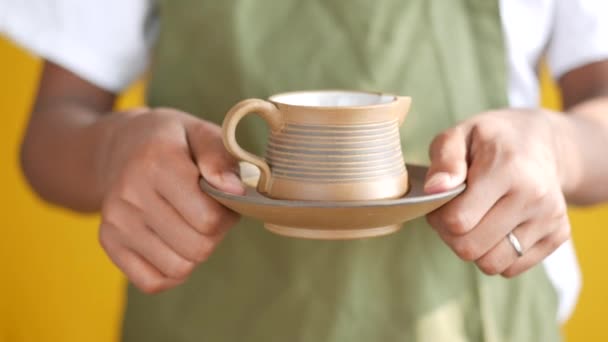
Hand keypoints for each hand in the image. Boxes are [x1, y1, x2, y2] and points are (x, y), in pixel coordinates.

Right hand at [97, 108, 243, 292]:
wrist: (120, 147)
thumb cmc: (172, 141)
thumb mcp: (200, 131)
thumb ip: (220, 157)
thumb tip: (235, 190)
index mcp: (156, 161)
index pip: (208, 218)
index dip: (228, 214)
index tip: (224, 198)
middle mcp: (130, 193)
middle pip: (197, 247)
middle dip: (215, 234)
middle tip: (210, 213)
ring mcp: (116, 221)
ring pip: (178, 268)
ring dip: (194, 252)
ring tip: (190, 224)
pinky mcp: (109, 242)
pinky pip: (153, 281)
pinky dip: (171, 271)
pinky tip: (173, 243)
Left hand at [424, 109, 570, 276]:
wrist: (540, 141)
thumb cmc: (490, 139)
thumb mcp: (459, 134)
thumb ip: (444, 160)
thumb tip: (434, 190)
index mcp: (508, 170)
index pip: (457, 221)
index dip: (437, 217)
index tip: (439, 204)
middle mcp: (534, 197)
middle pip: (471, 247)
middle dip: (451, 236)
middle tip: (452, 215)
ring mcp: (549, 218)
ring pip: (492, 264)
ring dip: (474, 249)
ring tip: (473, 222)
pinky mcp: (558, 235)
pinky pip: (512, 268)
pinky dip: (495, 255)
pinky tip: (494, 228)